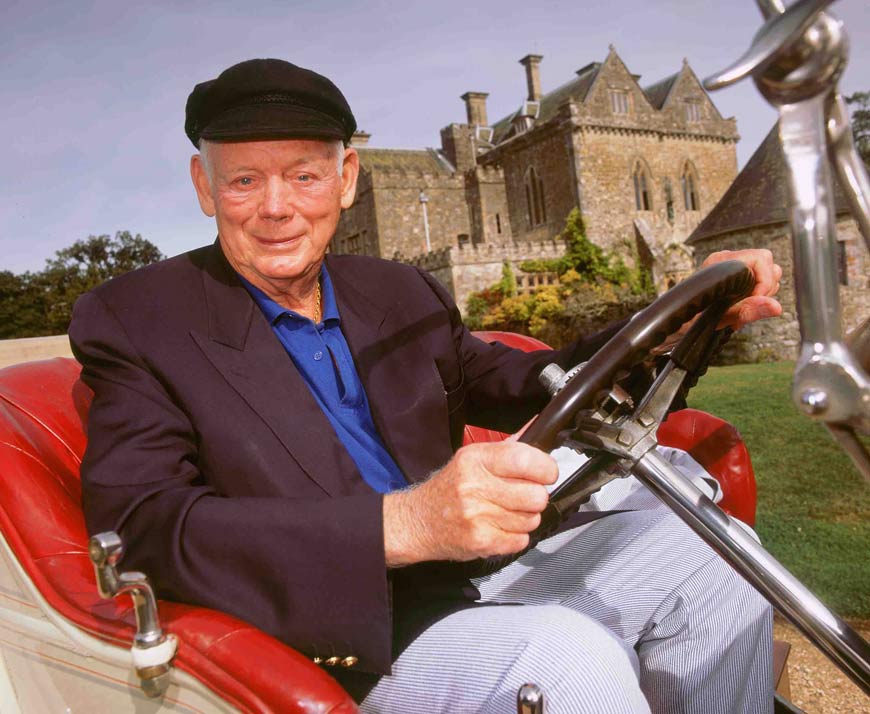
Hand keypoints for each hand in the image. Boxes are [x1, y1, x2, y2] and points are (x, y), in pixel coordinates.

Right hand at [383, 441, 556, 566]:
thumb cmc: (448, 489)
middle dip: (536, 497)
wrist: (417, 521)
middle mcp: (475, 486)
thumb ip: (507, 448)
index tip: (547, 473)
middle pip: (536, 495)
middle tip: (522, 496)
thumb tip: (537, 429)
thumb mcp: (471, 458)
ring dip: (525, 518)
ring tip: (506, 513)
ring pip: (532, 519)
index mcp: (475, 459)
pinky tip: (499, 527)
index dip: (546, 468)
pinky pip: (521, 540)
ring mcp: (477, 516)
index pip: (525, 459)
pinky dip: (515, 536)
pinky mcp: (481, 541)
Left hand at [701, 249, 782, 329]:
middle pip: (767, 263)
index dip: (765, 282)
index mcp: (721, 262)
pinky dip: (758, 296)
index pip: (760, 259)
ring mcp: (732, 267)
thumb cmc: (694, 319)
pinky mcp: (736, 276)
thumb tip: (776, 307)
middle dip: (766, 287)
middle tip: (749, 306)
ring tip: (744, 308)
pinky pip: (760, 281)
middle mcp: (727, 260)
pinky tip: (743, 308)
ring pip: (767, 272)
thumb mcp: (722, 317)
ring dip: (763, 292)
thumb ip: (749, 310)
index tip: (756, 301)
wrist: (681, 322)